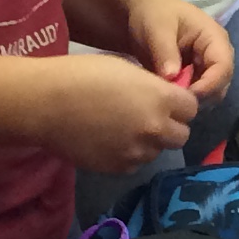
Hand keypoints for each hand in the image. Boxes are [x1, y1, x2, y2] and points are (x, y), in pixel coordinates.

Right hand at [27, 51, 198, 171]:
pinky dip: (129, 154)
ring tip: (125, 128)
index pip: (192, 107)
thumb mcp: (126, 70)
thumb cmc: (82, 75)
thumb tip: (164, 99)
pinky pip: (135, 163)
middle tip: (149, 116)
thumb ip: (153, 87)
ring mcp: (137, 152)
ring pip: (157, 151)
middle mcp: (155, 129)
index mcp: (161, 99)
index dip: (180, 103)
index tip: (167, 100)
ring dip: (149, 142)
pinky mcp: (118, 168)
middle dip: (171, 126)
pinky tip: (110, 140)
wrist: (45, 104)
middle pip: (181, 135)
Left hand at [113, 0, 234, 104]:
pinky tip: (168, 97)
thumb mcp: (157, 28)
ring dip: (193, 100)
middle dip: (201, 96)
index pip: (223, 67)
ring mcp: (206, 67)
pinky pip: (196, 94)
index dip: (209, 85)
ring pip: (210, 93)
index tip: (185, 97)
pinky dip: (185, 98)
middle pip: (221, 84)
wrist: (141, 11)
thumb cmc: (153, 13)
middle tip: (175, 102)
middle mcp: (216, 54)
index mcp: (214, 38)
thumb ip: (165, 52)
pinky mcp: (195, 76)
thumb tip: (172, 77)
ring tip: (170, 99)